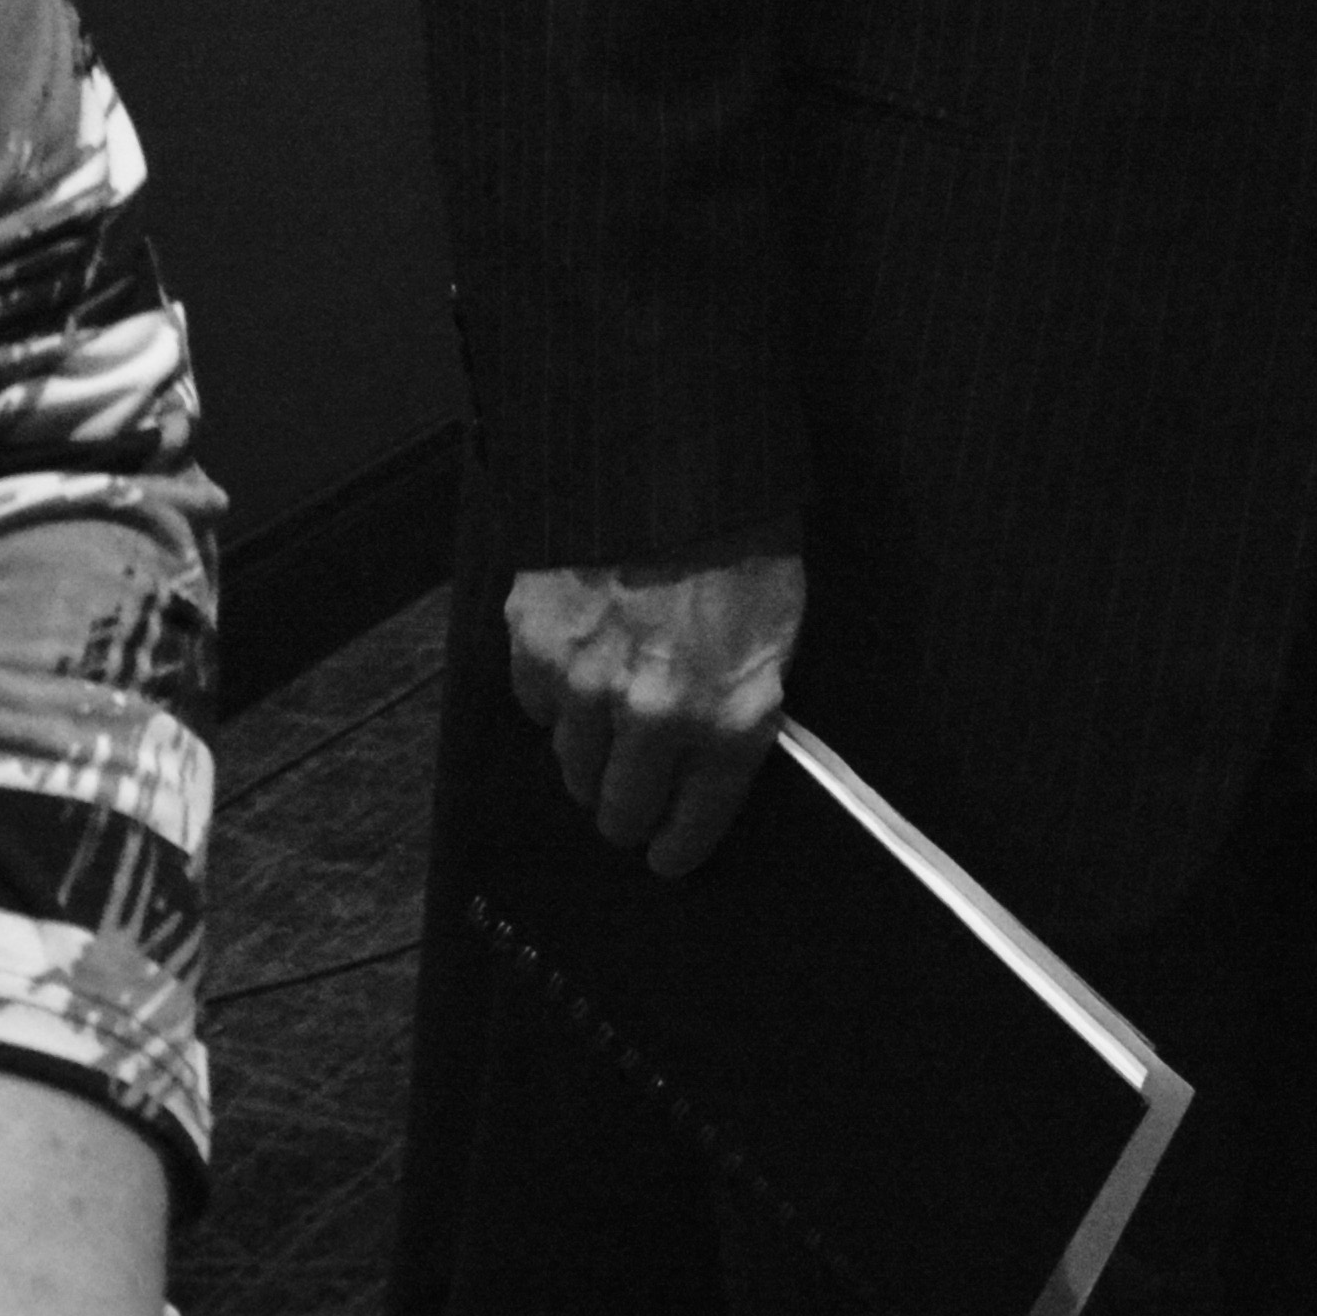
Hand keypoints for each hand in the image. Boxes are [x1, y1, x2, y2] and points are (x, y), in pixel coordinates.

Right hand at [508, 535, 807, 878]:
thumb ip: (747, 704)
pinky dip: (554, 696)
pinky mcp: (536, 647)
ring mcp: (588, 685)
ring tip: (609, 718)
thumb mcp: (780, 629)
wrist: (675, 460)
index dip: (676, 849)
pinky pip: (536, 706)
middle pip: (618, 813)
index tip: (667, 855)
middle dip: (628, 811)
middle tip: (632, 794)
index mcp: (728, 719)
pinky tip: (579, 663)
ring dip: (590, 753)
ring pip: (572, 766)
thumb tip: (721, 754)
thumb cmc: (745, 538)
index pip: (692, 825)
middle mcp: (654, 717)